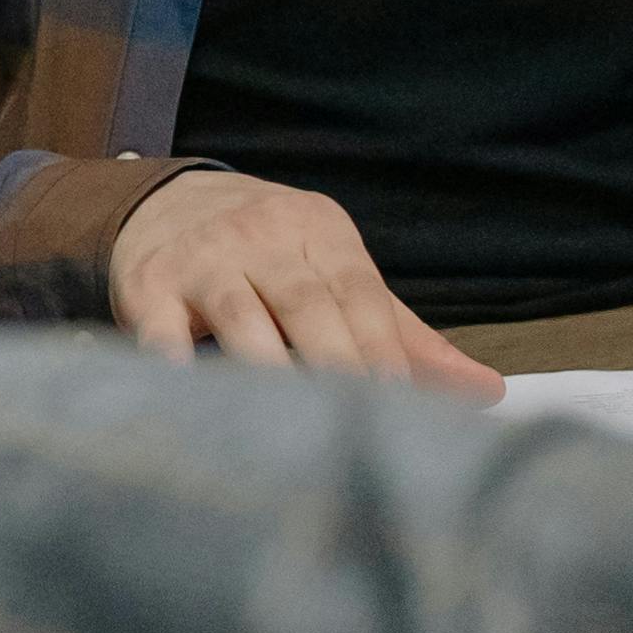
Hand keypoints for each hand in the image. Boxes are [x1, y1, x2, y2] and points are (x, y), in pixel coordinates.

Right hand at [105, 171, 496, 398]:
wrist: (161, 203)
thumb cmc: (265, 255)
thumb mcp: (332, 272)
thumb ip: (400, 334)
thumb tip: (485, 391)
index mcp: (317, 230)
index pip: (359, 294)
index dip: (383, 353)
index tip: (404, 410)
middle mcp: (259, 234)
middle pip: (306, 304)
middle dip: (336, 366)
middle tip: (360, 429)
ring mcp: (200, 258)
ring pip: (242, 318)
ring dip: (269, 372)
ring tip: (294, 430)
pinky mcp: (146, 285)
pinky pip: (163, 332)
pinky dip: (177, 366)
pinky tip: (197, 403)